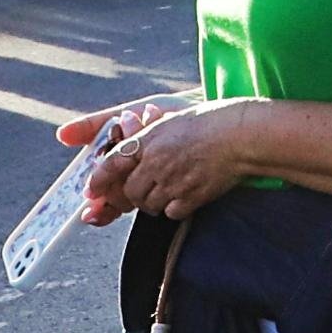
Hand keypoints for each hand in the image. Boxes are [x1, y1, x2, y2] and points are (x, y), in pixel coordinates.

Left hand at [54, 94, 245, 221]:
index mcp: (149, 139)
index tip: (91, 190)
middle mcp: (156, 162)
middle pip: (129, 191)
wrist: (240, 135)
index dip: (98, 178)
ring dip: (154, 201)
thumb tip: (129, 140)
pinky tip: (185, 195)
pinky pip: (171, 212)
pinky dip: (174, 208)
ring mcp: (173, 181)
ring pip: (148, 205)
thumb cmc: (210, 122)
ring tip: (169, 188)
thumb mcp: (171, 120)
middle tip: (143, 189)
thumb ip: (148, 134)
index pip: (113, 162)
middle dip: (132, 194)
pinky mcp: (191, 196)